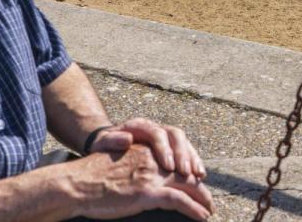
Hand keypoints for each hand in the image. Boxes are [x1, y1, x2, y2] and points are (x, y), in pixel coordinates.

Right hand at [69, 145, 213, 220]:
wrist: (76, 183)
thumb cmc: (91, 175)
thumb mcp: (116, 158)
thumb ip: (133, 159)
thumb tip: (140, 163)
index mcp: (145, 149)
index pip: (177, 154)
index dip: (190, 167)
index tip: (197, 179)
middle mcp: (152, 159)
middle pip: (186, 168)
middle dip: (200, 185)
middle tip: (208, 198)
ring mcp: (151, 175)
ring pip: (188, 184)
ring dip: (203, 198)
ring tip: (209, 209)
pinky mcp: (147, 193)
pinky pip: (179, 200)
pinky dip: (194, 209)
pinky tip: (202, 216)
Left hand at [91, 118, 206, 179]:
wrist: (107, 145)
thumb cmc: (104, 148)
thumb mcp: (102, 144)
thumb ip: (111, 140)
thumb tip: (126, 140)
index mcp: (139, 125)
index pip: (156, 133)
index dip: (164, 149)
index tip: (168, 166)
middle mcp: (155, 128)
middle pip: (175, 135)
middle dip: (183, 154)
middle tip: (186, 172)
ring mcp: (164, 137)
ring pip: (184, 142)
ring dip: (192, 158)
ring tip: (198, 176)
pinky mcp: (170, 147)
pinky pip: (186, 151)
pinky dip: (194, 163)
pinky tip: (199, 176)